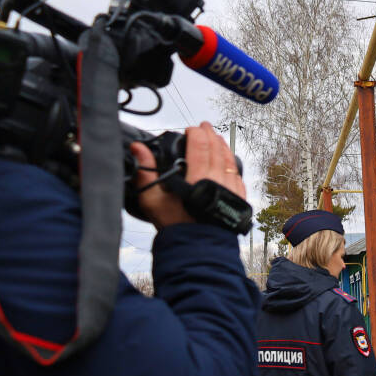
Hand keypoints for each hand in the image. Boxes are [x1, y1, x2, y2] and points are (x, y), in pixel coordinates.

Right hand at [131, 121, 246, 228]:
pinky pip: (238, 176)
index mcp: (198, 176)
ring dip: (223, 147)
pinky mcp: (238, 199)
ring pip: (230, 161)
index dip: (195, 133)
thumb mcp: (153, 200)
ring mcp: (231, 189)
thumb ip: (145, 172)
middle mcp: (218, 179)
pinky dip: (232, 165)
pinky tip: (229, 163)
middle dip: (210, 134)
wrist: (198, 249)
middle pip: (217, 149)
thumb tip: (137, 148)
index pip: (199, 145)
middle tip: (204, 127)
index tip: (190, 129)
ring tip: (217, 139)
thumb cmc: (176, 225)